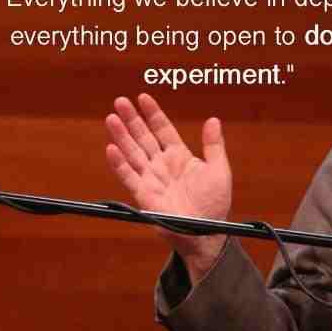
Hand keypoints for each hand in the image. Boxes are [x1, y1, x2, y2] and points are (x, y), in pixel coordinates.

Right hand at [105, 93, 231, 282]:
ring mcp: (152, 179)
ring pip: (133, 152)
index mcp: (180, 156)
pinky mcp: (144, 195)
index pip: (163, 130)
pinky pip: (129, 176)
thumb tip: (213, 120)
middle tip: (120, 100)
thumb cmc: (214, 203)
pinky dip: (119, 163)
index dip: (153, 114)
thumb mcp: (219, 170)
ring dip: (122, 136)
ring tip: (111, 118)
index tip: (143, 97)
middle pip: (143, 137)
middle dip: (132, 119)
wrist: (206, 233)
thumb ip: (214, 145)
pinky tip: (112, 148)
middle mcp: (162, 165)